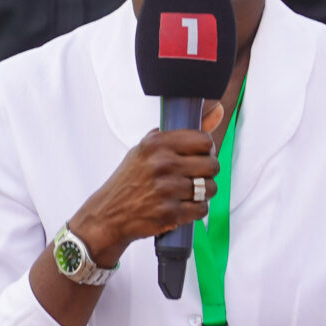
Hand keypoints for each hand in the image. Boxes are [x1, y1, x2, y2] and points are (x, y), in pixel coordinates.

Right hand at [66, 106, 226, 262]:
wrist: (108, 214)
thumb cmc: (129, 181)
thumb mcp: (146, 149)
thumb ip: (179, 134)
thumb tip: (216, 110)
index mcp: (156, 144)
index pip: (204, 141)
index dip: (206, 150)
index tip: (199, 156)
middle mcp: (162, 164)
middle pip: (212, 165)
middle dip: (207, 173)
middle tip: (194, 177)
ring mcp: (167, 189)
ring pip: (210, 188)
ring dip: (203, 193)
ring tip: (187, 193)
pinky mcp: (170, 213)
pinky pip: (202, 209)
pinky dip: (195, 210)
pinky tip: (182, 206)